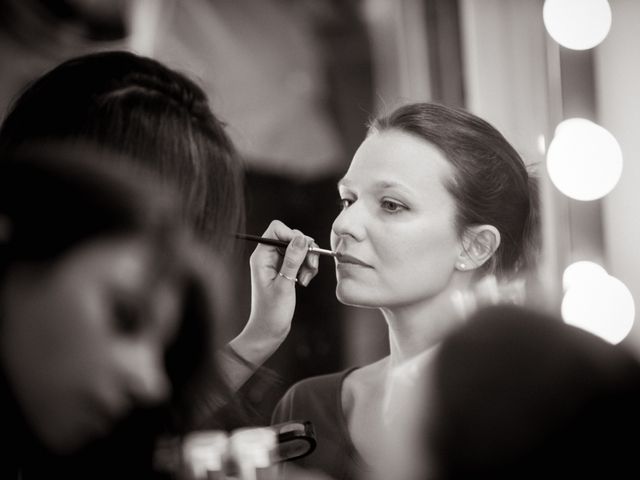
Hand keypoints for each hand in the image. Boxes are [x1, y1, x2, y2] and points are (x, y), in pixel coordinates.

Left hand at [228, 220, 318, 366]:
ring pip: (298, 249)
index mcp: (261, 257)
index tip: (304, 250)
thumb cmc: (271, 313)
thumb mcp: (285, 285)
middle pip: (291, 237)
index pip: (277, 229)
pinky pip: (300, 260)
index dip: (293, 235)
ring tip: (306, 278)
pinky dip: (307, 268)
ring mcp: (277, 264)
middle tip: (310, 267)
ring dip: (308, 261)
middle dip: (304, 250)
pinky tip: (305, 281)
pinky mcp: (285, 271)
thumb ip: (292, 260)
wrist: (268, 332)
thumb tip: (301, 238)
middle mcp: (268, 257)